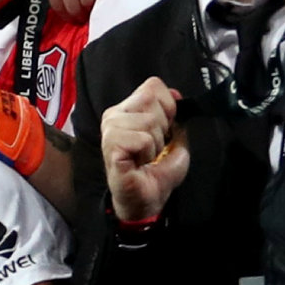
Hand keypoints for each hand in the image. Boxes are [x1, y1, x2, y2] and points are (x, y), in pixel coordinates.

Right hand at [101, 74, 190, 227]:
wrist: (147, 198)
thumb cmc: (157, 169)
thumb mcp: (175, 135)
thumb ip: (174, 113)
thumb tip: (175, 93)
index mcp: (127, 109)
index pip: (153, 86)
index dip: (168, 106)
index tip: (165, 129)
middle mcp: (114, 116)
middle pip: (151, 99)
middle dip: (162, 127)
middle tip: (153, 147)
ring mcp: (109, 131)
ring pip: (149, 121)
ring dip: (155, 144)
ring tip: (145, 157)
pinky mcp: (111, 147)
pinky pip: (142, 140)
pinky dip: (148, 154)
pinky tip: (138, 163)